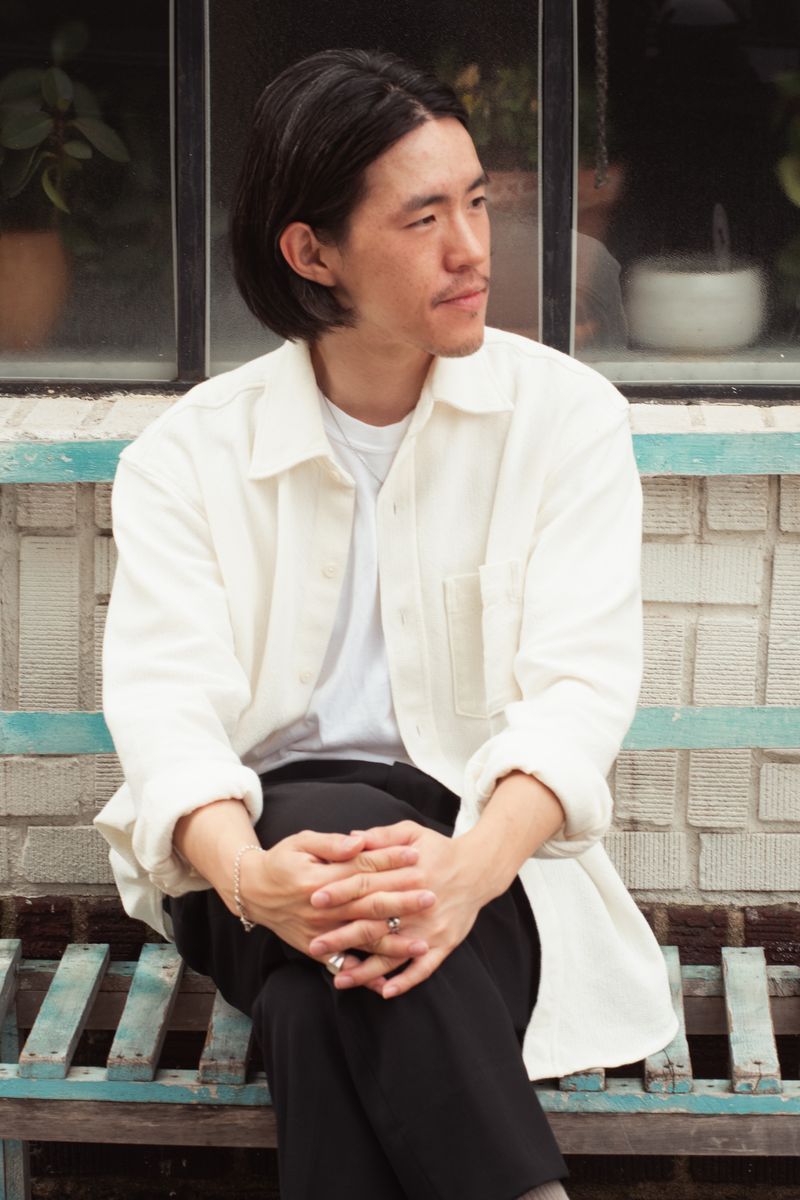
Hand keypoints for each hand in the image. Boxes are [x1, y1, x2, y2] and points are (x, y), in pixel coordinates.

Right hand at [237, 829, 435, 964]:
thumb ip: (332, 844)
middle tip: (431, 897)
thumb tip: (359, 842)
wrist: (253, 892)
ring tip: (422, 945)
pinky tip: (388, 982)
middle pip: (369, 905)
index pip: (363, 869)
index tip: (416, 855)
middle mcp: (321, 910)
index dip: (390, 862)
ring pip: (362, 939)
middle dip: (402, 903)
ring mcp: (319, 933)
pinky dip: (365, 974)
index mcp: (320, 879)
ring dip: (393, 944)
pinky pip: (345, 964)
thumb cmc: (282, 861)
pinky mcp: (316, 949)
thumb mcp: (302, 842)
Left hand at [308, 820, 484, 999]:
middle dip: (342, 937)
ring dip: (366, 970)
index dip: (339, 892)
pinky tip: (384, 991)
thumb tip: (350, 838)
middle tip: (314, 946)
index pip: (365, 884)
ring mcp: (431, 928)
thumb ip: (381, 836)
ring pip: (394, 953)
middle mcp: (417, 904)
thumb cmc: (440, 849)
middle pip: (373, 923)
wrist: (479, 869)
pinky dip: (406, 981)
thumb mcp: (412, 833)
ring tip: (339, 979)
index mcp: (406, 874)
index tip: (314, 900)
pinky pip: (424, 968)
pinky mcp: (445, 943)